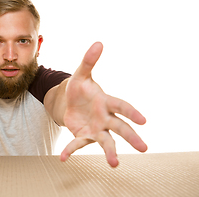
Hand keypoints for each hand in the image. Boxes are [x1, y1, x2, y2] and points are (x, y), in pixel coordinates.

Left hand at [60, 42, 146, 166]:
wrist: (69, 101)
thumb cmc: (80, 88)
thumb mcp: (81, 74)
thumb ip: (88, 61)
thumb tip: (98, 42)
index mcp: (106, 101)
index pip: (121, 106)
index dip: (131, 112)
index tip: (143, 120)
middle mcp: (105, 117)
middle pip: (120, 127)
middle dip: (131, 137)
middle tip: (143, 148)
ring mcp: (96, 128)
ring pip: (105, 141)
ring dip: (110, 152)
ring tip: (115, 164)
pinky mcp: (83, 135)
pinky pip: (78, 144)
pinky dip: (71, 150)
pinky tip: (63, 158)